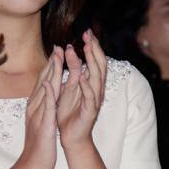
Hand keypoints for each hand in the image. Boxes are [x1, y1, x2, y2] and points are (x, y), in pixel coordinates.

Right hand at [16, 49, 62, 168]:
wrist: (34, 164)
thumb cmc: (40, 143)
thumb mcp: (42, 120)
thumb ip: (44, 107)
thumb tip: (47, 95)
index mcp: (36, 106)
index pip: (44, 82)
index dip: (51, 67)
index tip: (58, 52)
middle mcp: (35, 107)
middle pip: (43, 81)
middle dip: (51, 64)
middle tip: (58, 46)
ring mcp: (38, 115)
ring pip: (44, 90)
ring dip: (50, 73)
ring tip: (57, 58)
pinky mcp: (43, 125)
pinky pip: (46, 108)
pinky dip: (48, 95)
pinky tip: (52, 84)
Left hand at [56, 30, 106, 148]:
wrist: (72, 136)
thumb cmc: (69, 113)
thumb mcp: (69, 88)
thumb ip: (72, 71)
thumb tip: (71, 52)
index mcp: (91, 83)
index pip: (95, 61)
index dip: (92, 47)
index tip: (87, 32)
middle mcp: (96, 90)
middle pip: (99, 66)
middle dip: (94, 49)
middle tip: (88, 34)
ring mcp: (95, 100)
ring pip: (97, 78)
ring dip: (91, 63)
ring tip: (86, 49)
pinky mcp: (90, 111)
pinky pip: (90, 97)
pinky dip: (87, 86)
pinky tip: (82, 77)